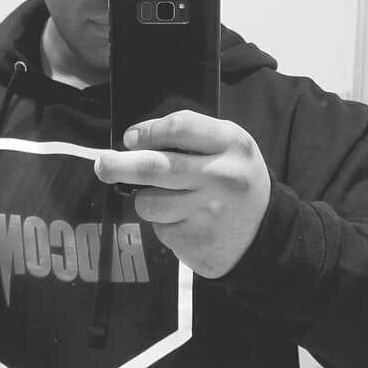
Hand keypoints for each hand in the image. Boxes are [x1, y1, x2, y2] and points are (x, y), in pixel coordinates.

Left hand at [94, 110, 271, 277]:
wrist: (265, 234)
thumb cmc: (236, 182)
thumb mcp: (229, 149)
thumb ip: (192, 139)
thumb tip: (133, 143)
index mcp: (232, 144)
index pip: (180, 127)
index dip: (148, 132)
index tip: (130, 138)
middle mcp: (223, 176)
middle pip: (154, 167)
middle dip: (119, 165)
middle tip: (102, 164)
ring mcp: (210, 211)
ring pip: (150, 202)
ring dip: (146, 200)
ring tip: (168, 199)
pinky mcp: (197, 240)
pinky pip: (160, 227)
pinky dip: (164, 223)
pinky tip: (185, 221)